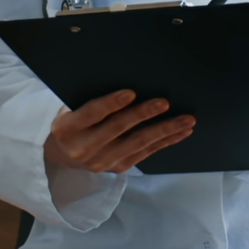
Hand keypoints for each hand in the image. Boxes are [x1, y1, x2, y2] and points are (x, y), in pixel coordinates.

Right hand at [43, 89, 194, 173]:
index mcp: (68, 128)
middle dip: (143, 115)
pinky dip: (165, 142)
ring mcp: (102, 161)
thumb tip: (130, 80)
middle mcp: (84, 148)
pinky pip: (145, 153)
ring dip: (164, 130)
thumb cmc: (73, 120)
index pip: (92, 114)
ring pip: (137, 143)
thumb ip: (92, 98)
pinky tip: (181, 132)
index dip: (111, 103)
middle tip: (165, 103)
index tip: (131, 93)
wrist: (63, 155)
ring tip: (185, 120)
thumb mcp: (72, 108)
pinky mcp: (117, 168)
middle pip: (118, 129)